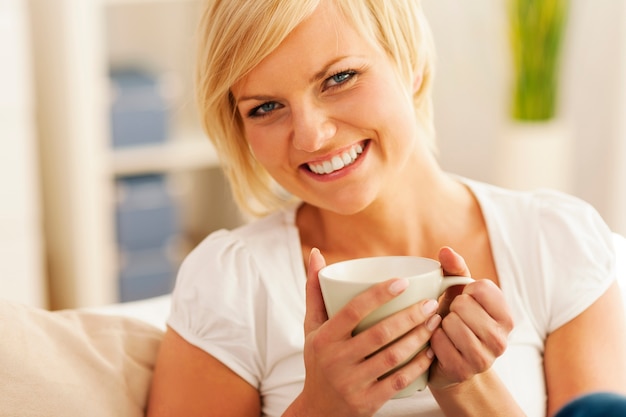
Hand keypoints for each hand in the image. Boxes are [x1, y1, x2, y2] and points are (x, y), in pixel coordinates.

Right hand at [287, 249, 437, 416]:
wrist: (318, 411)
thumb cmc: (318, 360)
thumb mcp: (312, 327)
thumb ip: (315, 291)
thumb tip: (315, 253)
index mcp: (324, 337)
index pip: (353, 310)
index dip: (379, 294)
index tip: (403, 281)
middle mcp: (336, 360)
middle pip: (380, 333)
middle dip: (410, 316)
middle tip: (431, 303)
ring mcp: (352, 382)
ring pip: (393, 357)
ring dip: (419, 337)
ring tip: (435, 321)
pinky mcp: (367, 402)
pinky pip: (399, 381)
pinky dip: (418, 365)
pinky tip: (431, 351)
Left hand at [428, 247, 513, 389]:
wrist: (448, 362)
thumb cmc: (455, 320)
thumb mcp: (458, 293)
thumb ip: (455, 269)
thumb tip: (445, 251)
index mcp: (506, 316)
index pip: (482, 288)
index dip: (466, 290)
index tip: (465, 300)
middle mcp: (501, 339)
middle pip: (464, 305)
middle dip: (451, 308)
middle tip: (453, 318)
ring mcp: (484, 358)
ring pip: (452, 324)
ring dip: (441, 324)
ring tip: (446, 331)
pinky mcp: (463, 371)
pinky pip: (439, 343)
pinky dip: (433, 340)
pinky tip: (439, 345)